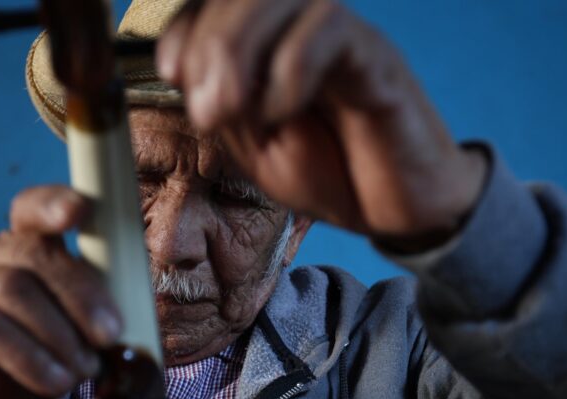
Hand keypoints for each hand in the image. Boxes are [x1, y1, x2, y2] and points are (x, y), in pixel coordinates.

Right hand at [0, 186, 121, 398]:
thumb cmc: (55, 351)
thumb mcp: (86, 325)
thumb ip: (104, 308)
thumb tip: (129, 323)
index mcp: (29, 242)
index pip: (32, 207)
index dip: (53, 203)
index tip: (79, 213)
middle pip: (33, 253)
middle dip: (80, 293)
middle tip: (111, 335)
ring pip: (12, 288)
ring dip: (58, 333)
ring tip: (85, 370)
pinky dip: (31, 359)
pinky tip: (56, 383)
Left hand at [156, 0, 487, 251]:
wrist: (394, 210)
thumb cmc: (329, 173)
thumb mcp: (253, 149)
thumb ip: (221, 107)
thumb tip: (184, 70)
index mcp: (267, 46)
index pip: (214, 3)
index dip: (184, 27)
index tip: (171, 72)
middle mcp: (301, 28)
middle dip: (207, 46)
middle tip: (208, 110)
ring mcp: (339, 37)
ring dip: (240, 49)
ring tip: (234, 111)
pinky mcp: (375, 56)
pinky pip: (331, 28)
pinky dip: (292, 69)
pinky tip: (284, 112)